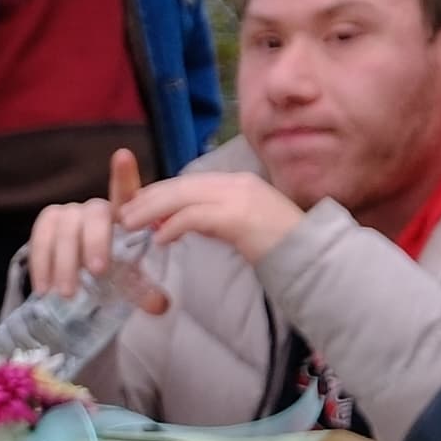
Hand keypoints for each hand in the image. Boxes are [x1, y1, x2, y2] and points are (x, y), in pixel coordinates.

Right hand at [21, 148, 174, 315]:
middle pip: (94, 214)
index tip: (122, 156)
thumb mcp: (132, 285)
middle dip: (94, 243)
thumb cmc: (114, 275)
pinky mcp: (47, 224)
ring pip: (64, 227)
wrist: (85, 283)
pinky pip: (40, 236)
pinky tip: (43, 287)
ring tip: (66, 293)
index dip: (123, 175)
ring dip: (64, 261)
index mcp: (123, 218)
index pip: (125, 193)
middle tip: (96, 273)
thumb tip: (159, 304)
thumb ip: (144, 292)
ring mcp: (69, 214)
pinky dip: (41, 263)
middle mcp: (96, 210)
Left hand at [119, 165, 306, 266]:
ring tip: (131, 225)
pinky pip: (196, 218)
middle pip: (181, 185)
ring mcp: (239, 198)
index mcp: (238, 183)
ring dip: (152, 210)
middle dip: (149, 198)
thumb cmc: (283, 249)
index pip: (190, 182)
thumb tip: (183, 224)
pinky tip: (160, 240)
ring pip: (183, 197)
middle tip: (125, 213)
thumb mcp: (245, 227)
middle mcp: (237, 184)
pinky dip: (174, 227)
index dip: (162, 193)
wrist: (315, 258)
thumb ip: (216, 221)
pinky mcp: (238, 217)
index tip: (140, 205)